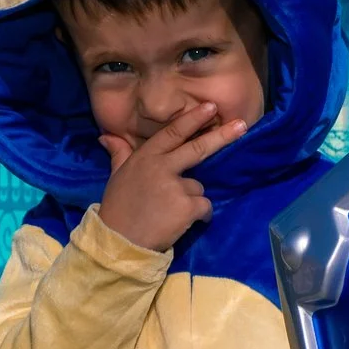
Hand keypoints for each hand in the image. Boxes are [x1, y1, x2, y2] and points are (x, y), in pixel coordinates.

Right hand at [96, 101, 247, 250]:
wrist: (118, 242)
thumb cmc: (118, 209)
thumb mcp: (116, 177)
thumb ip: (119, 154)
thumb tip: (107, 137)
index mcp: (145, 157)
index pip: (172, 132)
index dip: (192, 118)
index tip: (211, 106)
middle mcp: (161, 167)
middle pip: (197, 148)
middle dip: (221, 135)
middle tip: (241, 125)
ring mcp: (176, 187)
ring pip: (198, 187)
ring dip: (191, 199)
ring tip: (170, 212)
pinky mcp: (187, 206)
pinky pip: (205, 207)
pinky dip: (200, 215)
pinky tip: (182, 223)